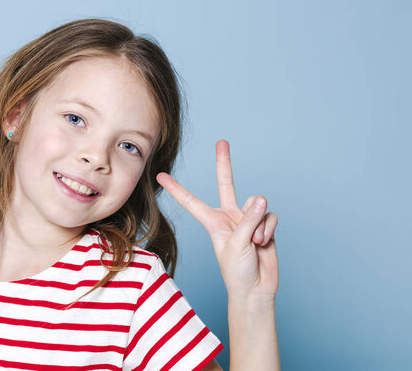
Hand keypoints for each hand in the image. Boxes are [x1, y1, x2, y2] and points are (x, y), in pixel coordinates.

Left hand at [156, 139, 278, 299]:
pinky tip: (264, 242)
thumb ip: (248, 219)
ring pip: (258, 204)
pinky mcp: (264, 225)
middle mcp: (229, 216)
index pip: (191, 201)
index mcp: (212, 222)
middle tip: (222, 142)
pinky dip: (269, 229)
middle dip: (224, 162)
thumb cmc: (237, 272)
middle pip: (227, 183)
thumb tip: (261, 198)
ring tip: (255, 242)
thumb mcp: (237, 245)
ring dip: (259, 224)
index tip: (161, 175)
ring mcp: (247, 219)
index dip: (177, 188)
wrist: (256, 290)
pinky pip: (271, 216)